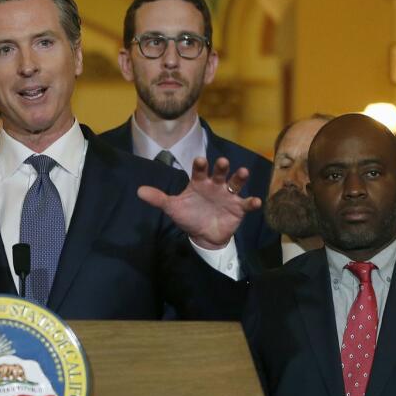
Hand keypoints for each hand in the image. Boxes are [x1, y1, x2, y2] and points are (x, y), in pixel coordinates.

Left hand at [137, 156, 260, 249]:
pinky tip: (256, 201)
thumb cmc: (189, 216)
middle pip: (219, 173)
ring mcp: (228, 195)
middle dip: (221, 167)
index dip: (201, 165)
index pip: (200, 171)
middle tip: (222, 162)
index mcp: (200, 182)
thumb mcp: (173, 208)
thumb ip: (159, 199)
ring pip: (235, 183)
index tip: (200, 160)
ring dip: (239, 177)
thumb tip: (139, 191)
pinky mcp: (238, 208)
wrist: (203, 235)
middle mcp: (215, 185)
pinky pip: (247, 203)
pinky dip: (252, 202)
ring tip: (242, 172)